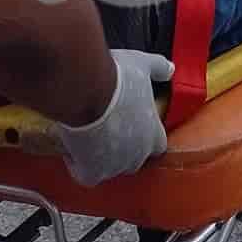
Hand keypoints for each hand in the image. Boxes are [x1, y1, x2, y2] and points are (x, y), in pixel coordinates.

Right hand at [56, 49, 172, 185]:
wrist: (88, 89)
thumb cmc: (116, 77)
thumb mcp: (142, 65)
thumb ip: (158, 68)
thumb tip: (170, 68)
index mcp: (154, 133)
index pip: (157, 146)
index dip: (143, 138)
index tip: (129, 126)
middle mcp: (139, 154)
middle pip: (132, 160)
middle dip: (120, 150)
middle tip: (104, 130)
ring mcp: (116, 166)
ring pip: (108, 168)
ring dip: (98, 156)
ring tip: (85, 136)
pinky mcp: (93, 172)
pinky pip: (85, 175)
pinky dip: (77, 164)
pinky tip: (71, 147)